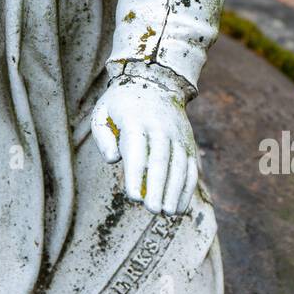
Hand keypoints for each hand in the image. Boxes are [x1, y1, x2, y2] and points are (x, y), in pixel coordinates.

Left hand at [91, 75, 198, 215]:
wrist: (155, 80)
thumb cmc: (121, 103)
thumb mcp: (102, 112)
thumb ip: (102, 136)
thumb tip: (112, 160)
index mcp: (135, 119)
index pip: (137, 149)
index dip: (135, 174)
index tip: (133, 198)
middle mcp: (160, 126)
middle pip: (161, 159)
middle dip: (157, 187)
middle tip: (152, 210)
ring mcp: (177, 134)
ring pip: (179, 164)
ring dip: (174, 191)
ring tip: (167, 213)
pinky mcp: (187, 142)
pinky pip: (190, 166)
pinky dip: (187, 188)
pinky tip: (179, 207)